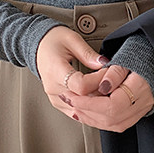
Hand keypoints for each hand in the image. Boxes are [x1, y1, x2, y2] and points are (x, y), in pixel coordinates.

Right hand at [36, 25, 153, 131]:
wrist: (39, 47)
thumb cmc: (54, 41)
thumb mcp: (72, 39)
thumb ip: (88, 53)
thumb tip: (104, 64)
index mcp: (54, 70)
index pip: (80, 86)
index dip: (98, 81)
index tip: (108, 72)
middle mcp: (53, 88)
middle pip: (82, 100)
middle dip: (101, 93)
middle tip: (114, 83)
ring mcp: (55, 97)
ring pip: (81, 110)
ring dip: (97, 104)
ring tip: (109, 92)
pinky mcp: (59, 103)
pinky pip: (77, 113)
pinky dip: (91, 109)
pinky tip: (101, 102)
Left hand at [67, 65, 153, 132]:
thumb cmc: (140, 56)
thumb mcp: (125, 58)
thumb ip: (113, 73)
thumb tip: (102, 86)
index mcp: (141, 87)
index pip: (112, 106)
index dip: (90, 104)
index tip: (73, 97)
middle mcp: (143, 103)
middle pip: (111, 118)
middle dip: (86, 111)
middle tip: (69, 100)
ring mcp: (141, 110)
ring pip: (113, 125)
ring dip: (91, 117)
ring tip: (75, 106)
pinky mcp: (137, 113)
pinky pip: (117, 124)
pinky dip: (99, 120)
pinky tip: (88, 112)